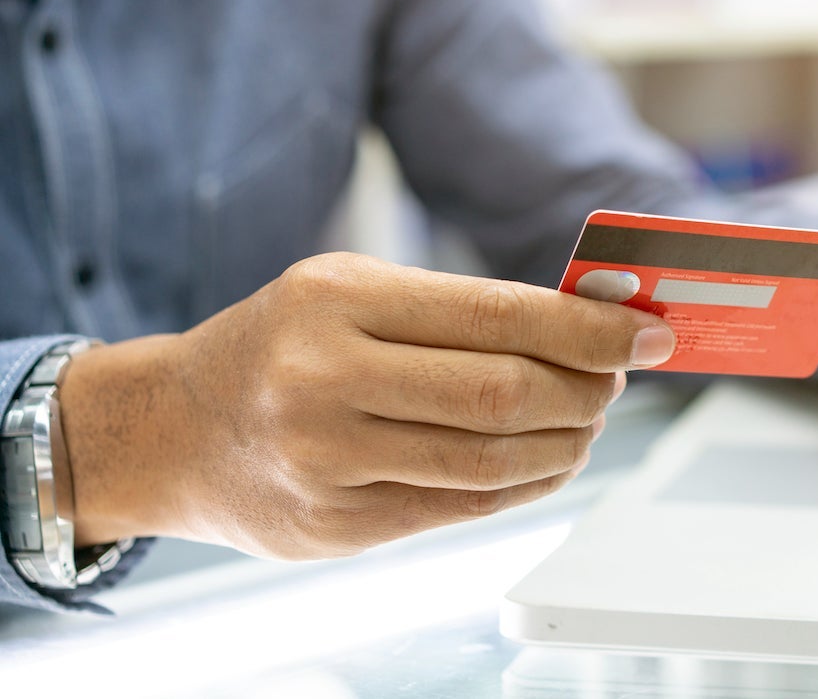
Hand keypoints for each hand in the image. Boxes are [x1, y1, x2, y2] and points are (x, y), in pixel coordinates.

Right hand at [58, 252, 676, 557]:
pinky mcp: (334, 528)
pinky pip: (461, 509)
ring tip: (590, 420)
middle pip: (504, 395)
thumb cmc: (281, 343)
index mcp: (336, 300)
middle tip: (620, 378)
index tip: (648, 334)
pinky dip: (525, 486)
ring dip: (567, 443)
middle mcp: (323, 381)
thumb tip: (590, 325)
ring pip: (491, 462)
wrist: (170, 428)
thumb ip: (461, 307)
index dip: (590, 331)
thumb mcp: (353, 289)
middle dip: (588, 388)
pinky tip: (548, 460)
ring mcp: (325, 462)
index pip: (499, 317)